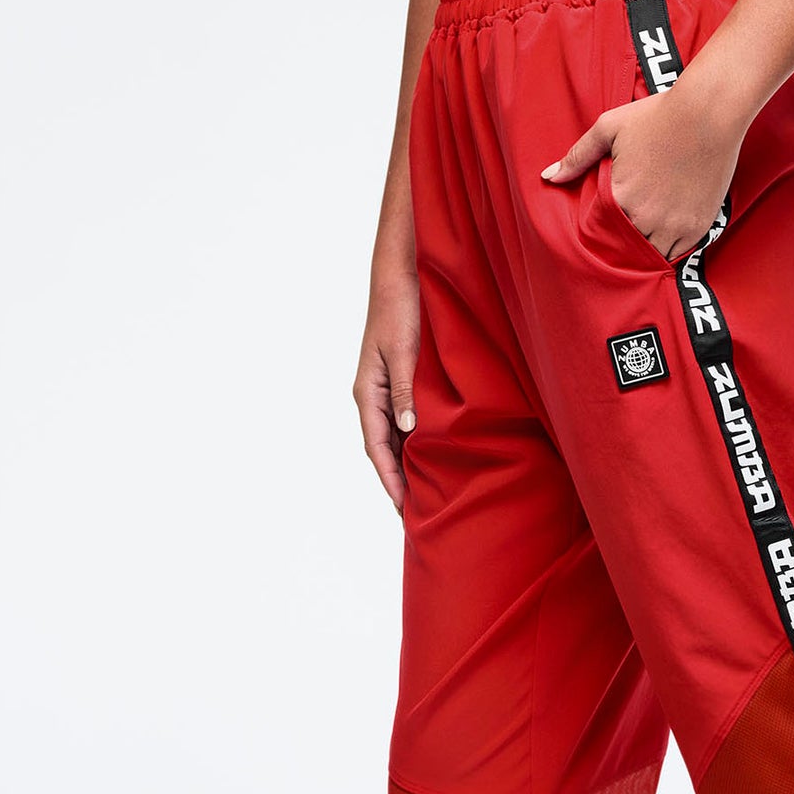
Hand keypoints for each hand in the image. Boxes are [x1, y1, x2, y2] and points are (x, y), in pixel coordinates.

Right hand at [353, 270, 419, 511]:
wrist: (398, 278)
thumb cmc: (400, 309)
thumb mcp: (404, 351)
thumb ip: (406, 391)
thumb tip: (407, 430)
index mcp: (368, 392)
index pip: (377, 448)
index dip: (389, 480)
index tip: (400, 508)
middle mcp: (372, 396)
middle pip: (382, 451)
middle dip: (395, 482)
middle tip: (411, 516)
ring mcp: (383, 391)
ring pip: (391, 440)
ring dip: (403, 468)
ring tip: (419, 497)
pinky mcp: (396, 384)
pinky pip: (401, 424)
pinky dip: (410, 446)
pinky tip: (425, 460)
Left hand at [542, 82, 744, 259]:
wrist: (708, 112)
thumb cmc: (657, 115)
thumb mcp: (609, 127)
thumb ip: (578, 156)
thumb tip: (549, 177)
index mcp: (620, 197)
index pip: (599, 231)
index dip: (600, 232)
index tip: (602, 227)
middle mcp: (645, 219)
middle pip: (625, 249)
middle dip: (622, 246)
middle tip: (621, 239)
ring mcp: (673, 227)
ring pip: (651, 257)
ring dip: (645, 251)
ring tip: (642, 240)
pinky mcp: (697, 228)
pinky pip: (677, 254)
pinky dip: (669, 250)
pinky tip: (664, 237)